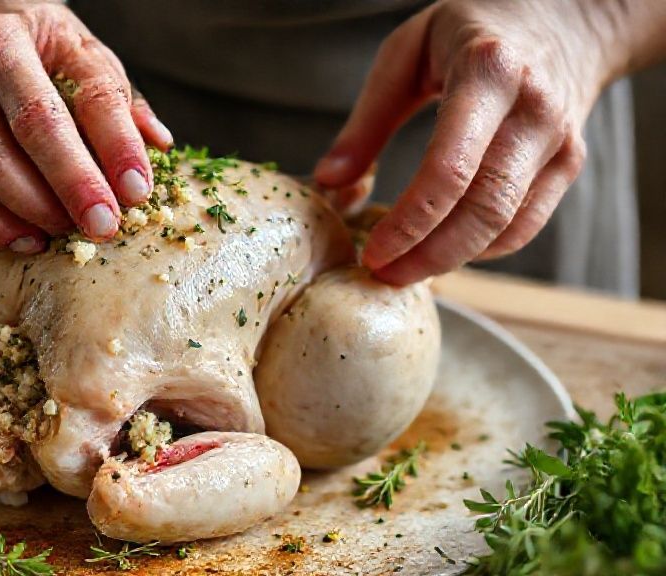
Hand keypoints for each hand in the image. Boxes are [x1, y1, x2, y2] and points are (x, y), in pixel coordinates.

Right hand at [0, 1, 172, 249]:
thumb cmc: (24, 42)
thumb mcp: (75, 47)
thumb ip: (113, 96)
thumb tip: (157, 145)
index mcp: (5, 39)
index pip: (64, 101)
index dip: (107, 150)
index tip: (137, 192)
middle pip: (9, 145)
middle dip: (63, 193)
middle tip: (102, 227)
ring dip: (17, 220)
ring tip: (56, 238)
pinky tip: (16, 239)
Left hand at [314, 0, 616, 284]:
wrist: (565, 17)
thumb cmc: (469, 30)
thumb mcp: (406, 53)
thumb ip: (366, 121)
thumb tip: (329, 181)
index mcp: (488, 72)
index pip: (449, 170)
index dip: (408, 224)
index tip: (371, 252)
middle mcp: (533, 109)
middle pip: (483, 210)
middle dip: (428, 255)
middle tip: (383, 275)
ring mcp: (559, 140)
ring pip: (508, 226)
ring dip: (453, 259)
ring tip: (405, 269)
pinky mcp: (569, 164)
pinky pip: (527, 225)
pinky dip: (484, 249)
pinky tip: (444, 251)